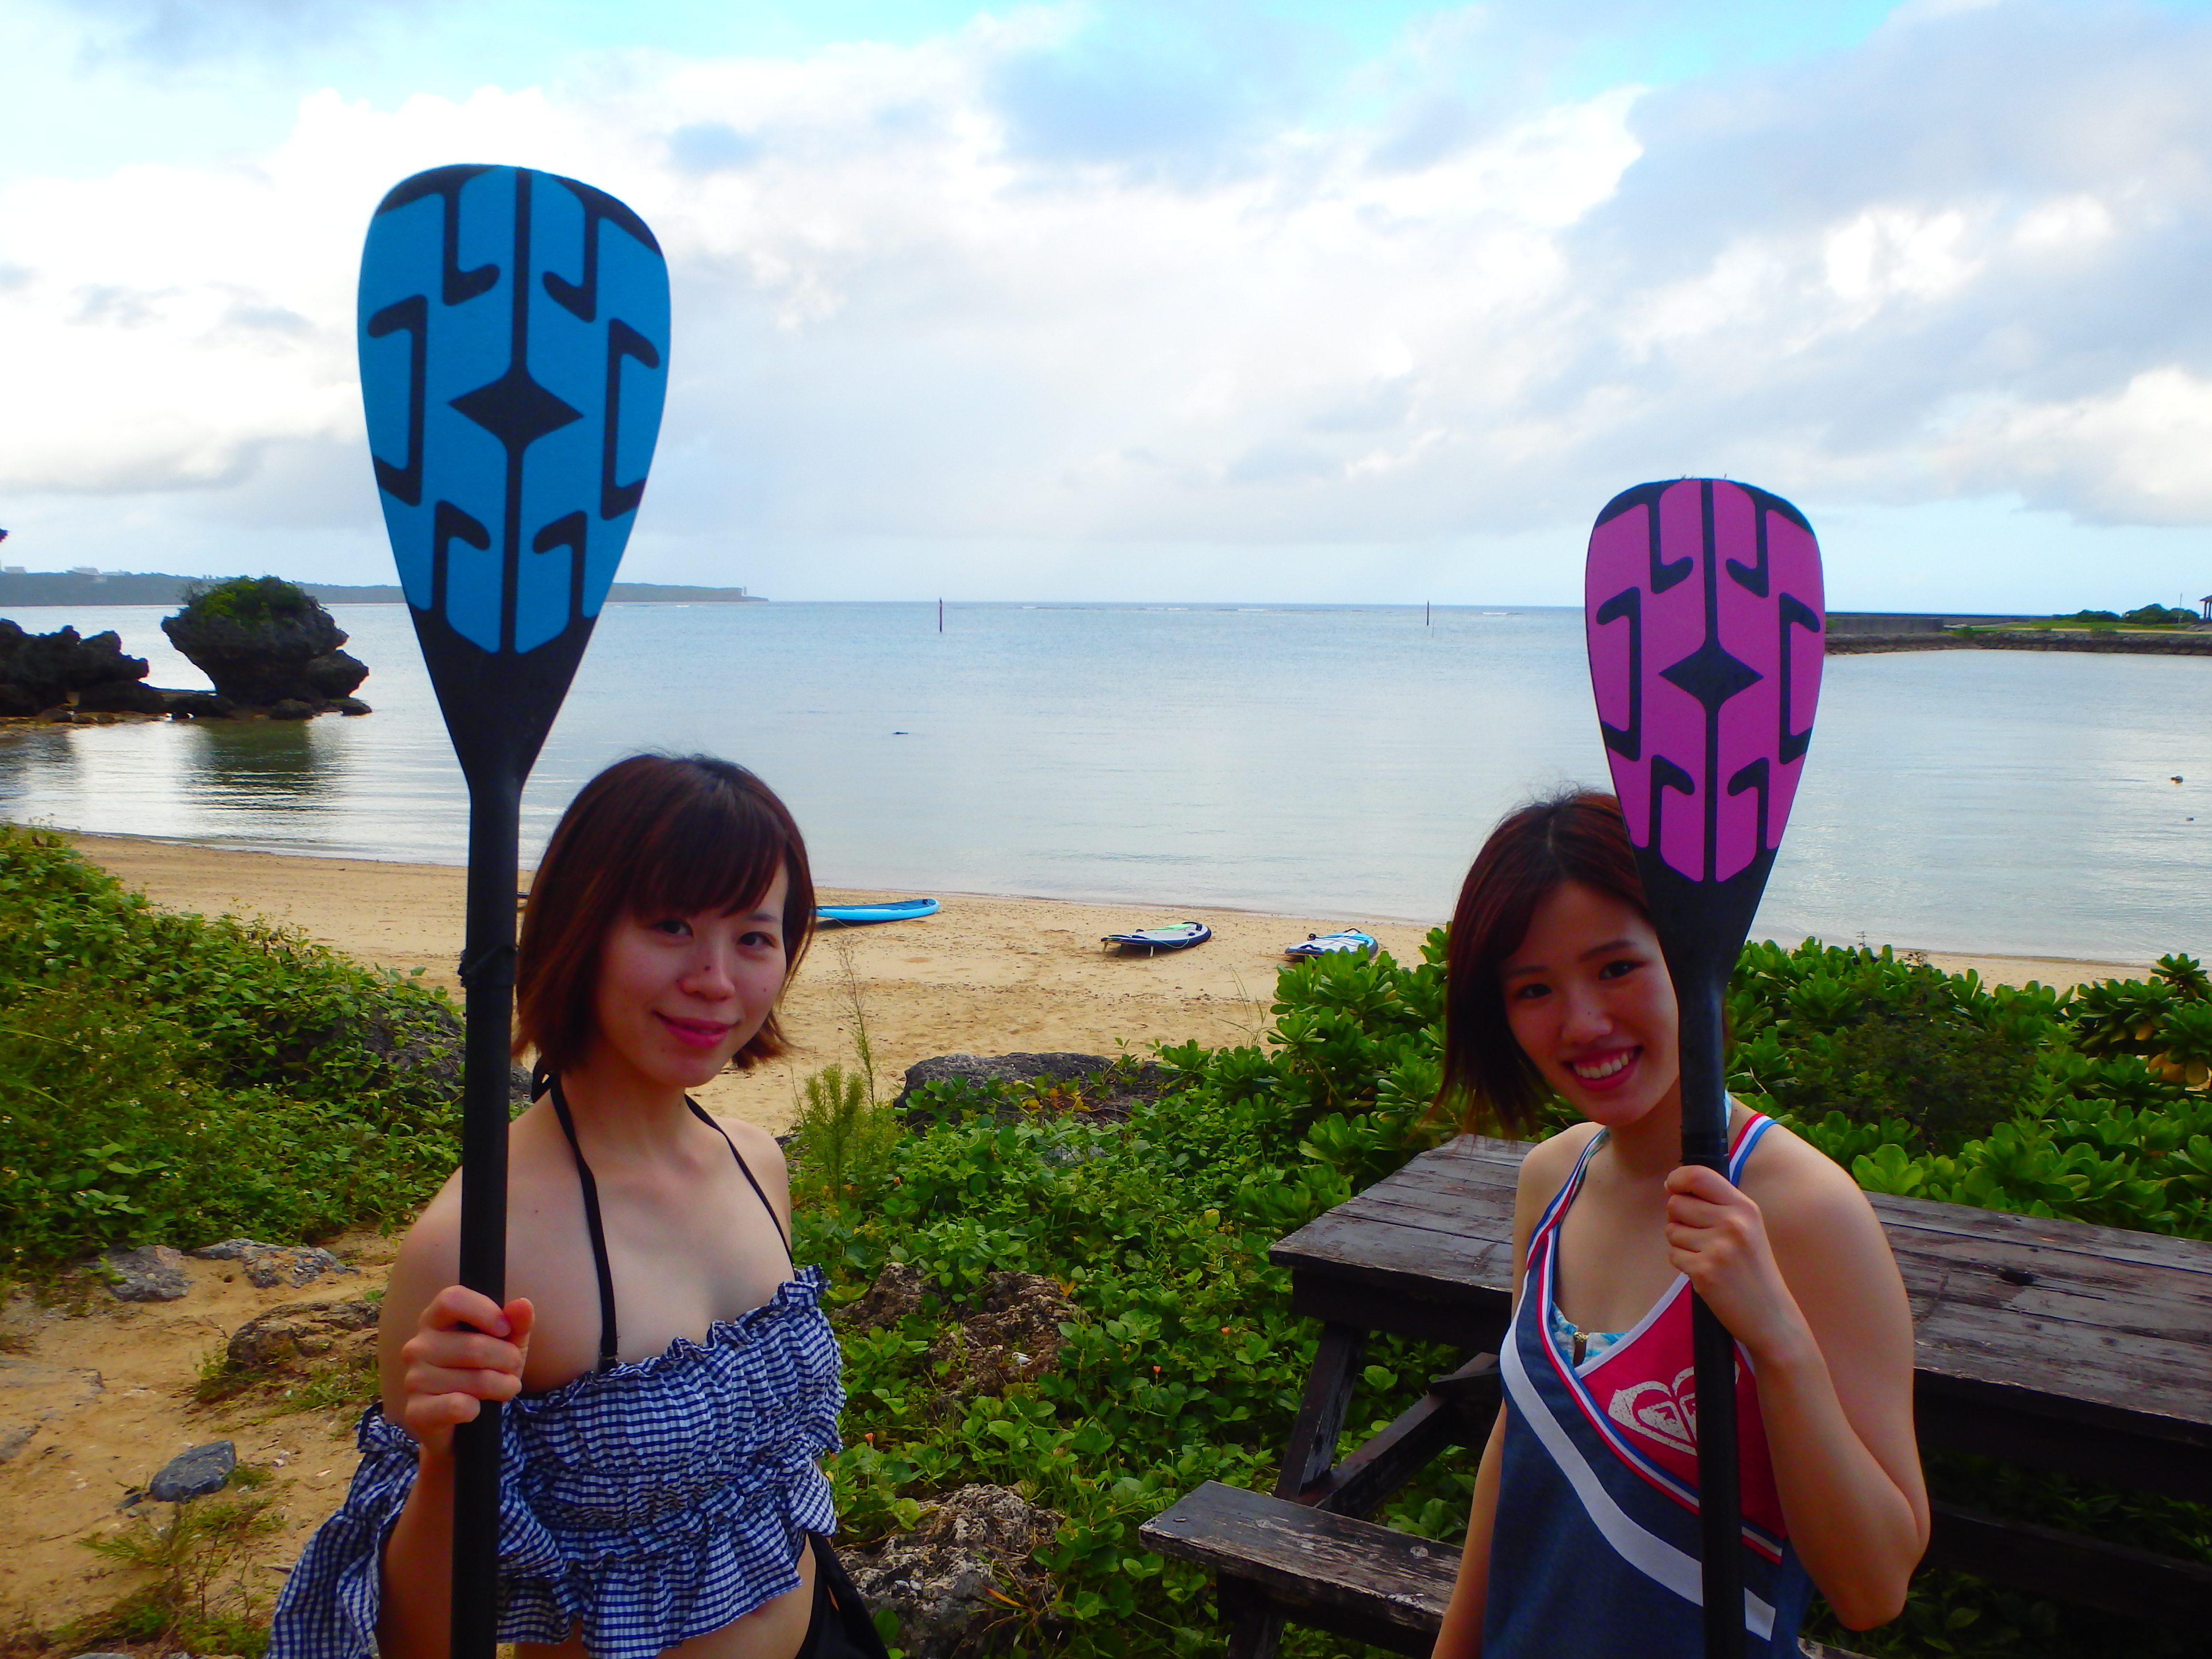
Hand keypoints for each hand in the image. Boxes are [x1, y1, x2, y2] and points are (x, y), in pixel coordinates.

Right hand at [398, 1286, 533, 1456]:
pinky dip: (478, 1408)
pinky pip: (457, 1406)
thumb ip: (517, 1323)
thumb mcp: (507, 1344)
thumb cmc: (484, 1372)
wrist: (463, 1424)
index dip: (485, 1311)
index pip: (451, 1299)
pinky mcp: (416, 1411)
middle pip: (473, 1346)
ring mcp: (414, 1379)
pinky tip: (477, 1408)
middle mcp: (418, 1346)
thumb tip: (522, 1304)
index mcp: (435, 1320)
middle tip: (512, 1369)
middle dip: (507, 1359)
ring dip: (502, 1386)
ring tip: (503, 1389)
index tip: (505, 1329)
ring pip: (474, 1379)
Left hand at [1662, 1164, 1807, 1361]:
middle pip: (1676, 1203)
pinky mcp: (1704, 1271)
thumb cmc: (1754, 1269)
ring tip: (1707, 1256)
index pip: (1698, 1175)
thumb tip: (1674, 1188)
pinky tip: (1705, 1272)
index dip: (1677, 1178)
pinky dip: (1683, 1263)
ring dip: (1681, 1243)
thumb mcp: (1748, 1227)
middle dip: (1679, 1218)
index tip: (1673, 1188)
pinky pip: (1673, 1255)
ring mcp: (1718, 1247)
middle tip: (1700, 1237)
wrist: (1771, 1315)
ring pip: (1671, 1230)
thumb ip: (1718, 1205)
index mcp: (1745, 1207)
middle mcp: (1733, 1223)